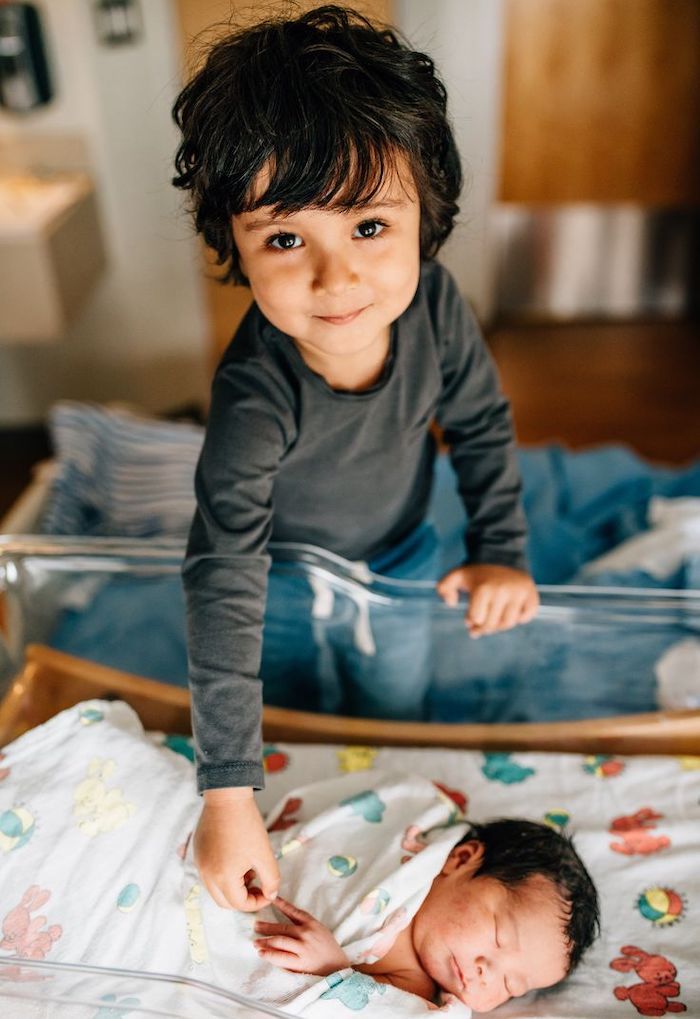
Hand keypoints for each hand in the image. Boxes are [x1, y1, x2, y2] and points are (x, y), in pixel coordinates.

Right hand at [194, 787, 279, 910]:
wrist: (226, 797)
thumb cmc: (247, 824)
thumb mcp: (264, 854)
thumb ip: (271, 880)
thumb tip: (270, 895)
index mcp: (223, 878)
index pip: (240, 904)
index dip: (258, 902)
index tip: (269, 892)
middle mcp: (206, 875)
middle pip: (225, 902)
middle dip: (244, 899)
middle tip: (258, 885)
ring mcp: (199, 864)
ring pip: (215, 889)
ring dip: (233, 887)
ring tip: (249, 869)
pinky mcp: (197, 853)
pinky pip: (209, 874)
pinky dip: (223, 875)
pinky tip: (236, 858)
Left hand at [254, 897, 349, 974]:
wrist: (339, 968)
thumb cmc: (329, 949)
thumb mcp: (321, 931)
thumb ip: (306, 926)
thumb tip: (287, 923)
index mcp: (312, 923)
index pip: (293, 911)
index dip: (281, 904)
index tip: (271, 899)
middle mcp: (306, 934)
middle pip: (281, 928)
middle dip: (266, 927)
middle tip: (255, 926)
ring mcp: (303, 948)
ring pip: (279, 941)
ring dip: (265, 941)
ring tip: (255, 942)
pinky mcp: (301, 963)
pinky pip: (281, 958)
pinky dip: (270, 955)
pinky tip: (262, 953)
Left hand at [436, 564, 538, 637]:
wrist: (502, 556)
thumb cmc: (478, 572)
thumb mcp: (457, 576)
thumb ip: (443, 587)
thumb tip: (451, 603)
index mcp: (484, 588)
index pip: (477, 619)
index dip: (471, 622)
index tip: (470, 620)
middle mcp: (503, 591)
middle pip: (492, 624)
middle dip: (484, 628)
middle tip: (480, 628)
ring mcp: (519, 593)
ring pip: (509, 623)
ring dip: (500, 626)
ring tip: (494, 621)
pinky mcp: (531, 594)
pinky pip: (527, 616)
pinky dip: (520, 619)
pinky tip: (511, 613)